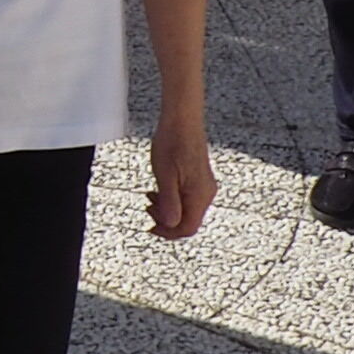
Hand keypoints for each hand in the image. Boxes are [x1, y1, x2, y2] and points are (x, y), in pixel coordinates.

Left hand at [145, 109, 214, 239]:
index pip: (187, 228)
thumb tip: (170, 225)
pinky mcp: (199, 178)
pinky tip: (159, 190)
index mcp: (200, 195)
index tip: (150, 227)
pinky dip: (172, 199)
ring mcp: (204, 185)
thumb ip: (169, 202)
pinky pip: (187, 198)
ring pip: (186, 210)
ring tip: (150, 198)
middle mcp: (206, 193)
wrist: (182, 120)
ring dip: (167, 209)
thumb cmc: (172, 144)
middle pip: (188, 221)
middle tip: (147, 208)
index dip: (168, 232)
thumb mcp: (165, 176)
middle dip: (165, 220)